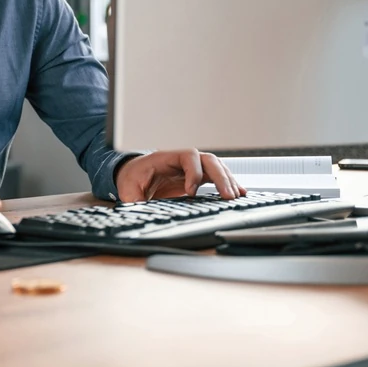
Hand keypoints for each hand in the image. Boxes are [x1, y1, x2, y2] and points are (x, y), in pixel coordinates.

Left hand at [114, 150, 246, 201]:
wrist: (132, 173)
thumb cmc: (131, 178)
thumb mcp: (127, 189)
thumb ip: (134, 199)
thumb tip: (138, 210)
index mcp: (165, 158)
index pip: (187, 157)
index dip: (193, 173)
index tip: (191, 192)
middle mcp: (181, 160)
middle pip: (208, 160)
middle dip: (220, 177)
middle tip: (227, 195)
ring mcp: (191, 167)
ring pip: (216, 166)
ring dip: (227, 180)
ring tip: (235, 196)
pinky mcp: (197, 176)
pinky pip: (217, 175)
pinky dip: (229, 182)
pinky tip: (240, 192)